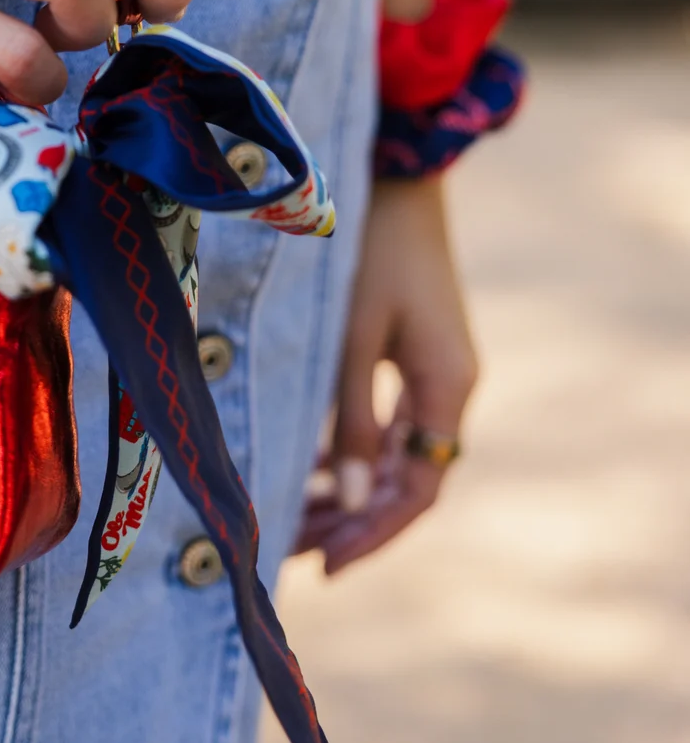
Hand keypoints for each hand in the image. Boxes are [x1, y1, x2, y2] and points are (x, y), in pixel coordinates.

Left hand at [293, 176, 476, 573]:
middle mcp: (449, 388)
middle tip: (295, 553)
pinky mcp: (412, 351)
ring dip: (350, 489)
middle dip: (353, 521)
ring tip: (294, 519)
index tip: (326, 565)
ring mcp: (432, 370)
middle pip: (407, 480)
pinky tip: (310, 465)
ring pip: (396, 454)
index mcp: (447, 389)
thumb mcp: (354, 337)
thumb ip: (354, 419)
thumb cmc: (371, 251)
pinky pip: (388, 421)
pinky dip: (352, 448)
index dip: (374, 533)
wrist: (395, 177)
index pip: (419, 491)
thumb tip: (352, 501)